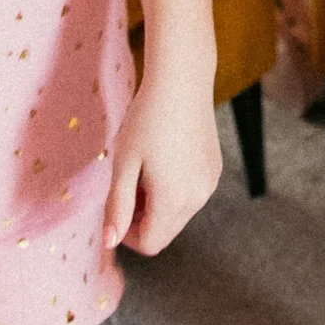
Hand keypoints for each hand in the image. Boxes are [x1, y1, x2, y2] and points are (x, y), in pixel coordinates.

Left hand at [105, 71, 223, 257]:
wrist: (182, 80)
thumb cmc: (147, 119)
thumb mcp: (124, 163)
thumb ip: (117, 207)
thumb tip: (109, 242)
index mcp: (174, 200)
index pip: (150, 243)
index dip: (127, 235)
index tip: (116, 207)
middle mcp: (198, 198)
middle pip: (165, 231)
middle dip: (142, 219)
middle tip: (127, 183)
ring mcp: (209, 183)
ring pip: (179, 214)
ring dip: (157, 204)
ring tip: (144, 168)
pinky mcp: (214, 169)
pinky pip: (191, 194)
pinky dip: (174, 189)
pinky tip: (164, 158)